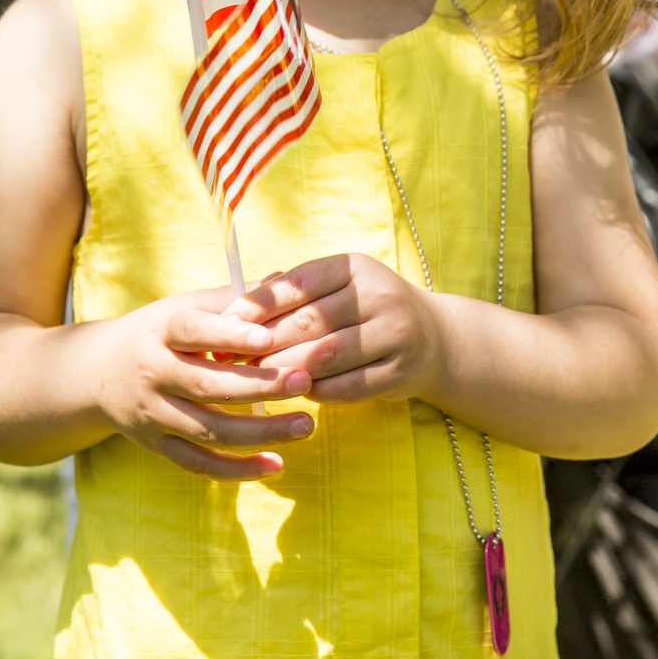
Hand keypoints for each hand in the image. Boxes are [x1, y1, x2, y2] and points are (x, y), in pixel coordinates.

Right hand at [93, 285, 314, 477]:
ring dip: (260, 432)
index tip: (268, 339)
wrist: (96, 373)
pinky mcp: (157, 446)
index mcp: (160, 332)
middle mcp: (153, 374)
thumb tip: (283, 280)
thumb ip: (232, 298)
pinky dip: (237, 470)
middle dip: (259, 386)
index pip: (192, 332)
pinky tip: (276, 465)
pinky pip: (199, 465)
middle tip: (303, 380)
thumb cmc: (156, 332)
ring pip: (208, 431)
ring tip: (305, 424)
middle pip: (206, 386)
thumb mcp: (183, 306)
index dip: (229, 336)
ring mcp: (153, 414)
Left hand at [226, 254, 443, 402]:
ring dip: (284, 370)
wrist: (432, 338)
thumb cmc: (363, 310)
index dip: (259, 304)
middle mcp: (380, 296)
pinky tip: (294, 391)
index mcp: (356, 267)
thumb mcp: (336, 288)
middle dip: (264, 342)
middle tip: (231, 359)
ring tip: (255, 378)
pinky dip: (314, 391)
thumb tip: (229, 317)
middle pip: (309, 322)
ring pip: (325, 357)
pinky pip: (345, 388)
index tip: (225, 323)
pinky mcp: (400, 373)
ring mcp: (395, 335)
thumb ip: (291, 296)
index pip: (300, 282)